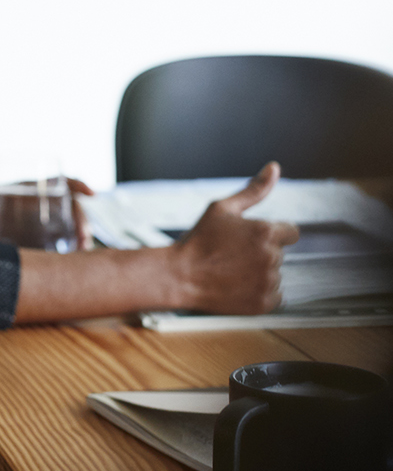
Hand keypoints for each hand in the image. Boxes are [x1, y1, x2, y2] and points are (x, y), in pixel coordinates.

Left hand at [0, 177, 95, 249]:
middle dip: (83, 223)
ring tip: (80, 258)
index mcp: (34, 187)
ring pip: (73, 229)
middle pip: (74, 209)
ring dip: (81, 241)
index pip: (63, 181)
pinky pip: (64, 245)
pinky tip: (73, 270)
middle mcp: (47, 203)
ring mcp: (49, 222)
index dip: (79, 185)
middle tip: (83, 242)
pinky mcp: (46, 239)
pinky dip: (72, 255)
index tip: (91, 193)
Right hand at [169, 162, 298, 313]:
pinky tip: (237, 286)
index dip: (271, 234)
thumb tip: (274, 168)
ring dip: (259, 273)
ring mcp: (268, 282)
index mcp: (266, 231)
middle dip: (260, 253)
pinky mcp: (263, 303)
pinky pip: (274, 296)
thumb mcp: (222, 208)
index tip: (249, 240)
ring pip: (275, 274)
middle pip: (279, 254)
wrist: (179, 275)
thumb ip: (254, 190)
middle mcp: (272, 257)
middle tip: (232, 255)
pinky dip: (259, 292)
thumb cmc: (199, 240)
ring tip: (231, 271)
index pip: (291, 232)